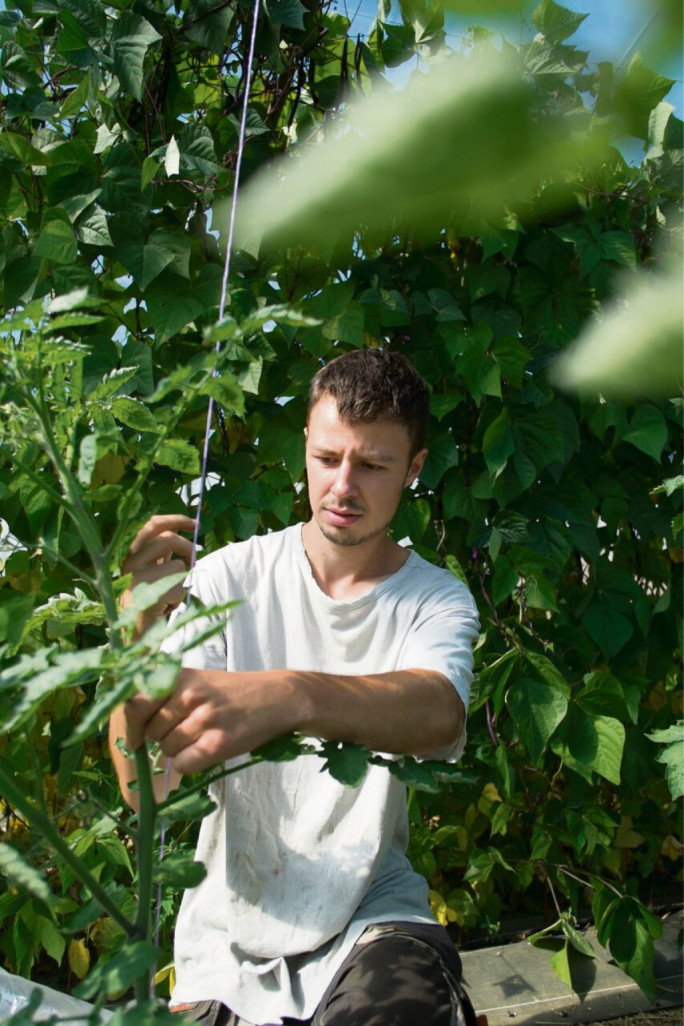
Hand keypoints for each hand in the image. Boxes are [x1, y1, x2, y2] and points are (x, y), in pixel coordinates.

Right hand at [121, 514, 196, 637]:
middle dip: (188, 548)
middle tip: (193, 561)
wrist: (137, 634)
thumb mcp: (155, 570)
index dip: (176, 520)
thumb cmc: (150, 600)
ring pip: (178, 565)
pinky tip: (164, 608)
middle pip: (169, 539)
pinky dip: (178, 598)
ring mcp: (136, 579)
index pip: (152, 524)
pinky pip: (178, 588)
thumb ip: (164, 551)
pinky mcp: (146, 595)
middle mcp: (129, 563)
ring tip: (169, 594)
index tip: (195, 524)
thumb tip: (186, 528)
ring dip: (181, 581)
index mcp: (131, 554)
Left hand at [123, 668, 300, 774]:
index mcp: (179, 677)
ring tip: (203, 736)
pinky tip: (209, 750)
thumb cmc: (233, 691)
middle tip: (186, 730)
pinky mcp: (217, 743)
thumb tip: (133, 724)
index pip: (135, 704)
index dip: (131, 726)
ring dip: (179, 750)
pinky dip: (192, 763)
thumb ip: (165, 694)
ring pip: (167, 750)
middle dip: (161, 738)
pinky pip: (184, 765)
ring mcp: (204, 719)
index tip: (134, 739)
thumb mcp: (197, 680)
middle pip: (151, 732)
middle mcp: (188, 695)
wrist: (277, 697)